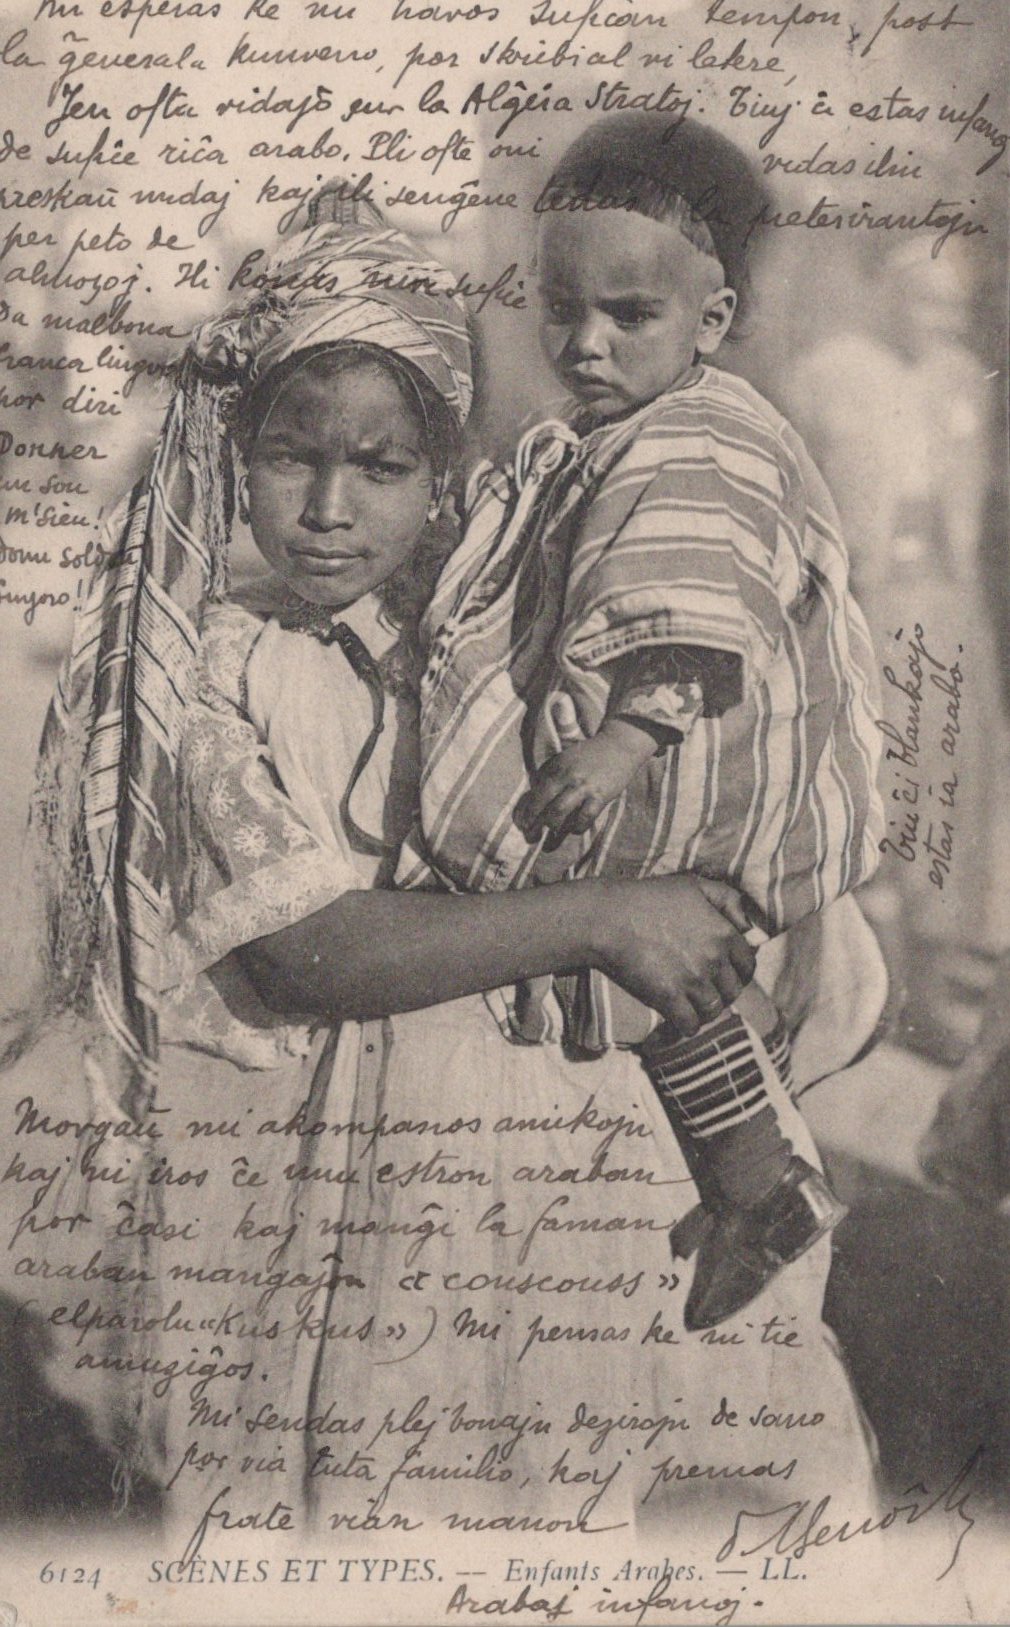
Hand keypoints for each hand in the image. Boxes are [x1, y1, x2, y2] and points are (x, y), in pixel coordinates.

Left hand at [515, 722, 655, 845]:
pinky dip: (577, 827)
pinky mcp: (601, 796)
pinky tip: (574, 828)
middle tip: (532, 837)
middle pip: (544, 805)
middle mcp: (567, 777)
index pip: (535, 794)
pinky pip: (585, 817)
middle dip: (535, 825)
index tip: (522, 825)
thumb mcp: (564, 760)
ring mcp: (584, 787)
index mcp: (555, 767)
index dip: (526, 813)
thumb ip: (550, 777)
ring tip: (553, 831)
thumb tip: (533, 801)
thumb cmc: (588, 756)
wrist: (618, 745)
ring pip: (560, 811)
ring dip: (553, 826)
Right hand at [592, 873, 756, 1035]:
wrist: (608, 919)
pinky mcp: (669, 998)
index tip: (724, 974)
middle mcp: (714, 959)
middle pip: (733, 991)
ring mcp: (692, 981)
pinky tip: (678, 1017)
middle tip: (705, 990)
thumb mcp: (694, 885)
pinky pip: (690, 1024)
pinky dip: (686, 1025)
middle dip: (722, 992)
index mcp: (724, 933)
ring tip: (691, 1005)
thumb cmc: (648, 898)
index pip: (747, 965)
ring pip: (713, 1011)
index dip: (738, 971)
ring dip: (704, 1011)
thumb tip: (749, 927)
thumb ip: (728, 900)